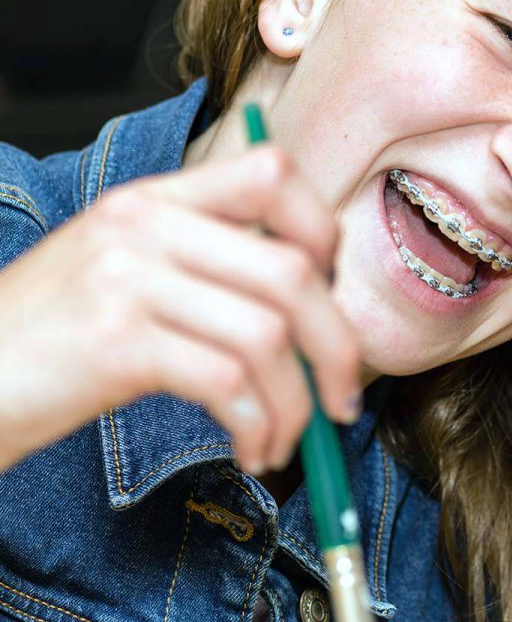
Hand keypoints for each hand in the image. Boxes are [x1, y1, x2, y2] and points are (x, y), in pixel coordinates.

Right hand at [0, 146, 360, 473]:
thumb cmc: (57, 337)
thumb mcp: (130, 272)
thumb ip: (211, 265)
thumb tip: (318, 306)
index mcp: (158, 199)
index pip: (274, 173)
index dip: (324, 233)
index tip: (332, 296)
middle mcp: (145, 225)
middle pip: (293, 271)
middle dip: (339, 347)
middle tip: (344, 399)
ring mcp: (126, 279)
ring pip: (268, 335)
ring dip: (298, 405)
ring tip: (289, 439)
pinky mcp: (113, 342)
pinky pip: (227, 382)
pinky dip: (258, 426)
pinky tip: (251, 448)